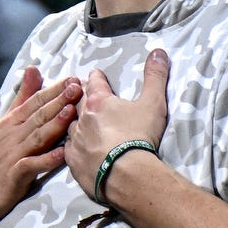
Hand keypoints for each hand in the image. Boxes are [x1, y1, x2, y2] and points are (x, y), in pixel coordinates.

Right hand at [0, 67, 76, 227]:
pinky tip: (62, 155)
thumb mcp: (4, 124)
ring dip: (54, 125)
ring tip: (72, 113)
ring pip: (37, 137)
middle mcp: (11, 136)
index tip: (73, 79)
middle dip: (58, 101)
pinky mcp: (13, 176)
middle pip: (38, 116)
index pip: (34, 102)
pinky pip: (31, 166)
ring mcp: (12, 155)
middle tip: (78, 88)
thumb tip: (33, 69)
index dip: (53, 90)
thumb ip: (22, 98)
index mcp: (11, 123)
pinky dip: (46, 160)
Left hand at [66, 48, 171, 207]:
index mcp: (99, 101)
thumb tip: (159, 52)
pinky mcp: (72, 162)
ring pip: (69, 125)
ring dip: (74, 122)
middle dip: (81, 97)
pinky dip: (72, 146)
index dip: (96, 77)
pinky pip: (68, 150)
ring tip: (79, 122)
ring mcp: (75, 140)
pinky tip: (74, 148)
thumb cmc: (138, 136)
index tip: (96, 75)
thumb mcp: (153, 103)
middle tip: (83, 96)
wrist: (125, 175)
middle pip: (77, 101)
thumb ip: (155, 77)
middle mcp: (82, 117)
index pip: (94, 81)